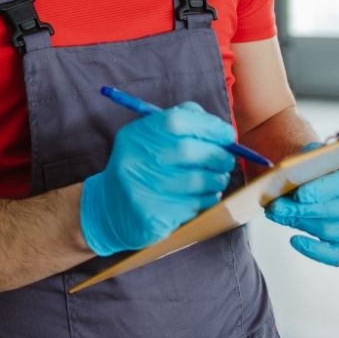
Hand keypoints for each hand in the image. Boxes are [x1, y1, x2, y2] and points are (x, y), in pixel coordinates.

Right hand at [80, 102, 235, 255]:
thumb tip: (218, 126)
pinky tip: (203, 196)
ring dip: (216, 179)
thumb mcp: (149, 139)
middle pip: (188, 150)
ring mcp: (141, 190)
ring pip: (196, 181)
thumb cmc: (142, 168)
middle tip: (227, 160)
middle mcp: (133, 160)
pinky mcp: (152, 216)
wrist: (111, 209)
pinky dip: (207, 199)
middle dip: (218, 155)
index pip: (175, 121)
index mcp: (135, 136)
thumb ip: (180, 123)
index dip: (208, 126)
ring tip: (216, 178)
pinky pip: (194, 205)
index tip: (227, 134)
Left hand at [266, 143, 338, 265]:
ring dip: (299, 223)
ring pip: (329, 230)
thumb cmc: (323, 167)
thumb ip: (309, 158)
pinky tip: (295, 240)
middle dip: (300, 210)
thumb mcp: (319, 155)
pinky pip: (336, 254)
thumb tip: (291, 169)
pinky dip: (316, 251)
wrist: (329, 179)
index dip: (319, 191)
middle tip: (274, 207)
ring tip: (276, 214)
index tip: (299, 195)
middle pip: (332, 211)